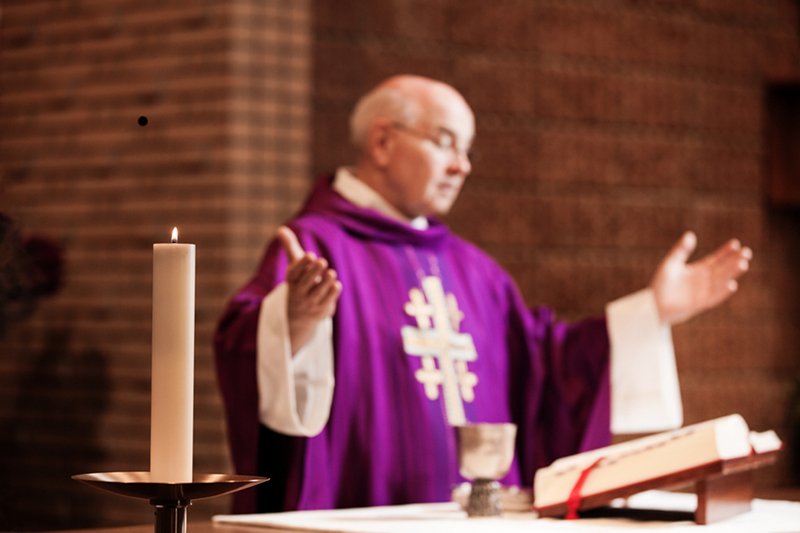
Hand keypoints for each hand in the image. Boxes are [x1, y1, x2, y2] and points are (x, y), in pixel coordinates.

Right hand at [277, 226, 341, 353]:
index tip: (310, 255)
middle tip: (322, 261)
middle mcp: (299, 292)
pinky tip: (336, 285)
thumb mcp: (294, 266)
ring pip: (318, 292)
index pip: (294, 272)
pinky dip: (332, 293)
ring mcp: (310, 302)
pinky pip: (327, 301)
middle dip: (314, 271)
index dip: (302, 264)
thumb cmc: (299, 282)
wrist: (298, 315)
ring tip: (331, 273)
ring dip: (325, 282)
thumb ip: (290, 247)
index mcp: (292, 280)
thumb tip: (281, 229)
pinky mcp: (321, 310)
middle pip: (306, 282)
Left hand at [650, 231, 751, 324]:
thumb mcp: (670, 263)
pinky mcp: (699, 304)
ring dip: (732, 274)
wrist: (653, 305)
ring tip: (743, 264)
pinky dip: (722, 292)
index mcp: (699, 270)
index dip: (726, 252)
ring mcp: (703, 292)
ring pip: (721, 281)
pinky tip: (732, 284)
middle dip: (734, 261)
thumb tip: (690, 235)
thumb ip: (681, 250)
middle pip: (723, 269)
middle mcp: (704, 280)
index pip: (716, 259)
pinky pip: (714, 297)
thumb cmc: (661, 284)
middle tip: (747, 252)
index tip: (736, 243)